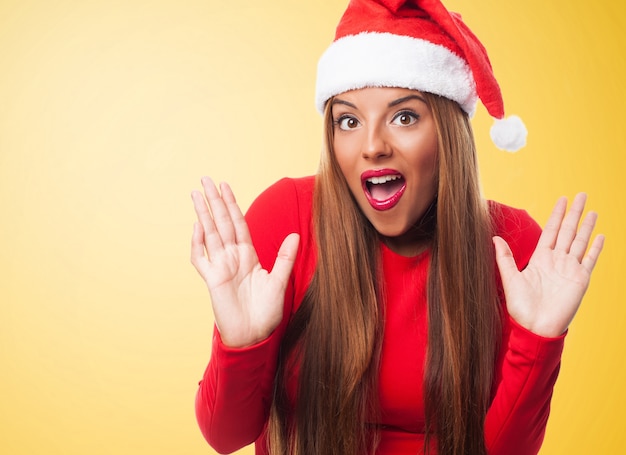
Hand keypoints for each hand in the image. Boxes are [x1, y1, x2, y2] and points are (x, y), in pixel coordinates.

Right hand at [190, 177, 299, 347]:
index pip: (238, 223)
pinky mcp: (213, 280)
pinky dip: (198, 243)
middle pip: (221, 223)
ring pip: (210, 234)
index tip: (226, 186)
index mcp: (248, 255)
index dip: (232, 204)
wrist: (255, 336)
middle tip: (206, 179)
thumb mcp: (279, 281)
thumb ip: (285, 257)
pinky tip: (198, 226)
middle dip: (214, 201)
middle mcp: (232, 257)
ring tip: (196, 193)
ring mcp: (221, 267)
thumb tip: (295, 235)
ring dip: (203, 213)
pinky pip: (202, 258)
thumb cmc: (266, 312)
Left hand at [493, 193, 604, 337]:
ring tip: (592, 210)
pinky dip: (595, 248)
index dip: (557, 215)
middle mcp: (557, 261)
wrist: (535, 327)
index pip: (551, 231)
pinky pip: (590, 260)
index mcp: (540, 259)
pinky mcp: (580, 280)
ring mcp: (570, 269)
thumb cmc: (521, 307)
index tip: (562, 199)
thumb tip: (494, 238)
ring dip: (586, 226)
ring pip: (580, 242)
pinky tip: (600, 236)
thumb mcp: (510, 279)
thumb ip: (504, 258)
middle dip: (574, 213)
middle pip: (568, 231)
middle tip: (581, 194)